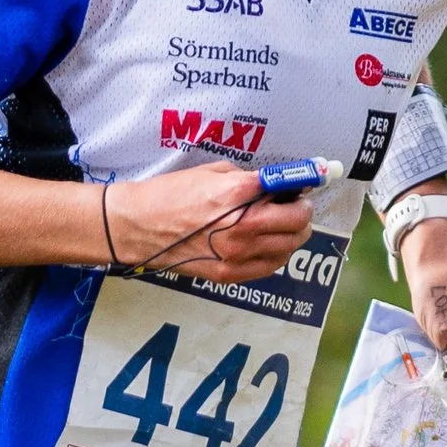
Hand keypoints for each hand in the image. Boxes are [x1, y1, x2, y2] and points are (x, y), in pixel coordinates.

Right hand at [107, 164, 315, 281]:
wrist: (137, 226)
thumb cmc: (169, 194)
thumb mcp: (211, 172)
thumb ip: (247, 180)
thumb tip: (273, 185)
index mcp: (237, 194)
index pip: (288, 187)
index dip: (304, 182)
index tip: (310, 181)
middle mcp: (242, 227)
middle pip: (297, 222)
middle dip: (302, 211)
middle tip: (297, 204)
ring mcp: (236, 255)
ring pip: (289, 247)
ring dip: (293, 234)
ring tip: (285, 225)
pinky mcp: (228, 274)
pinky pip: (270, 267)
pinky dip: (277, 254)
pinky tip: (270, 244)